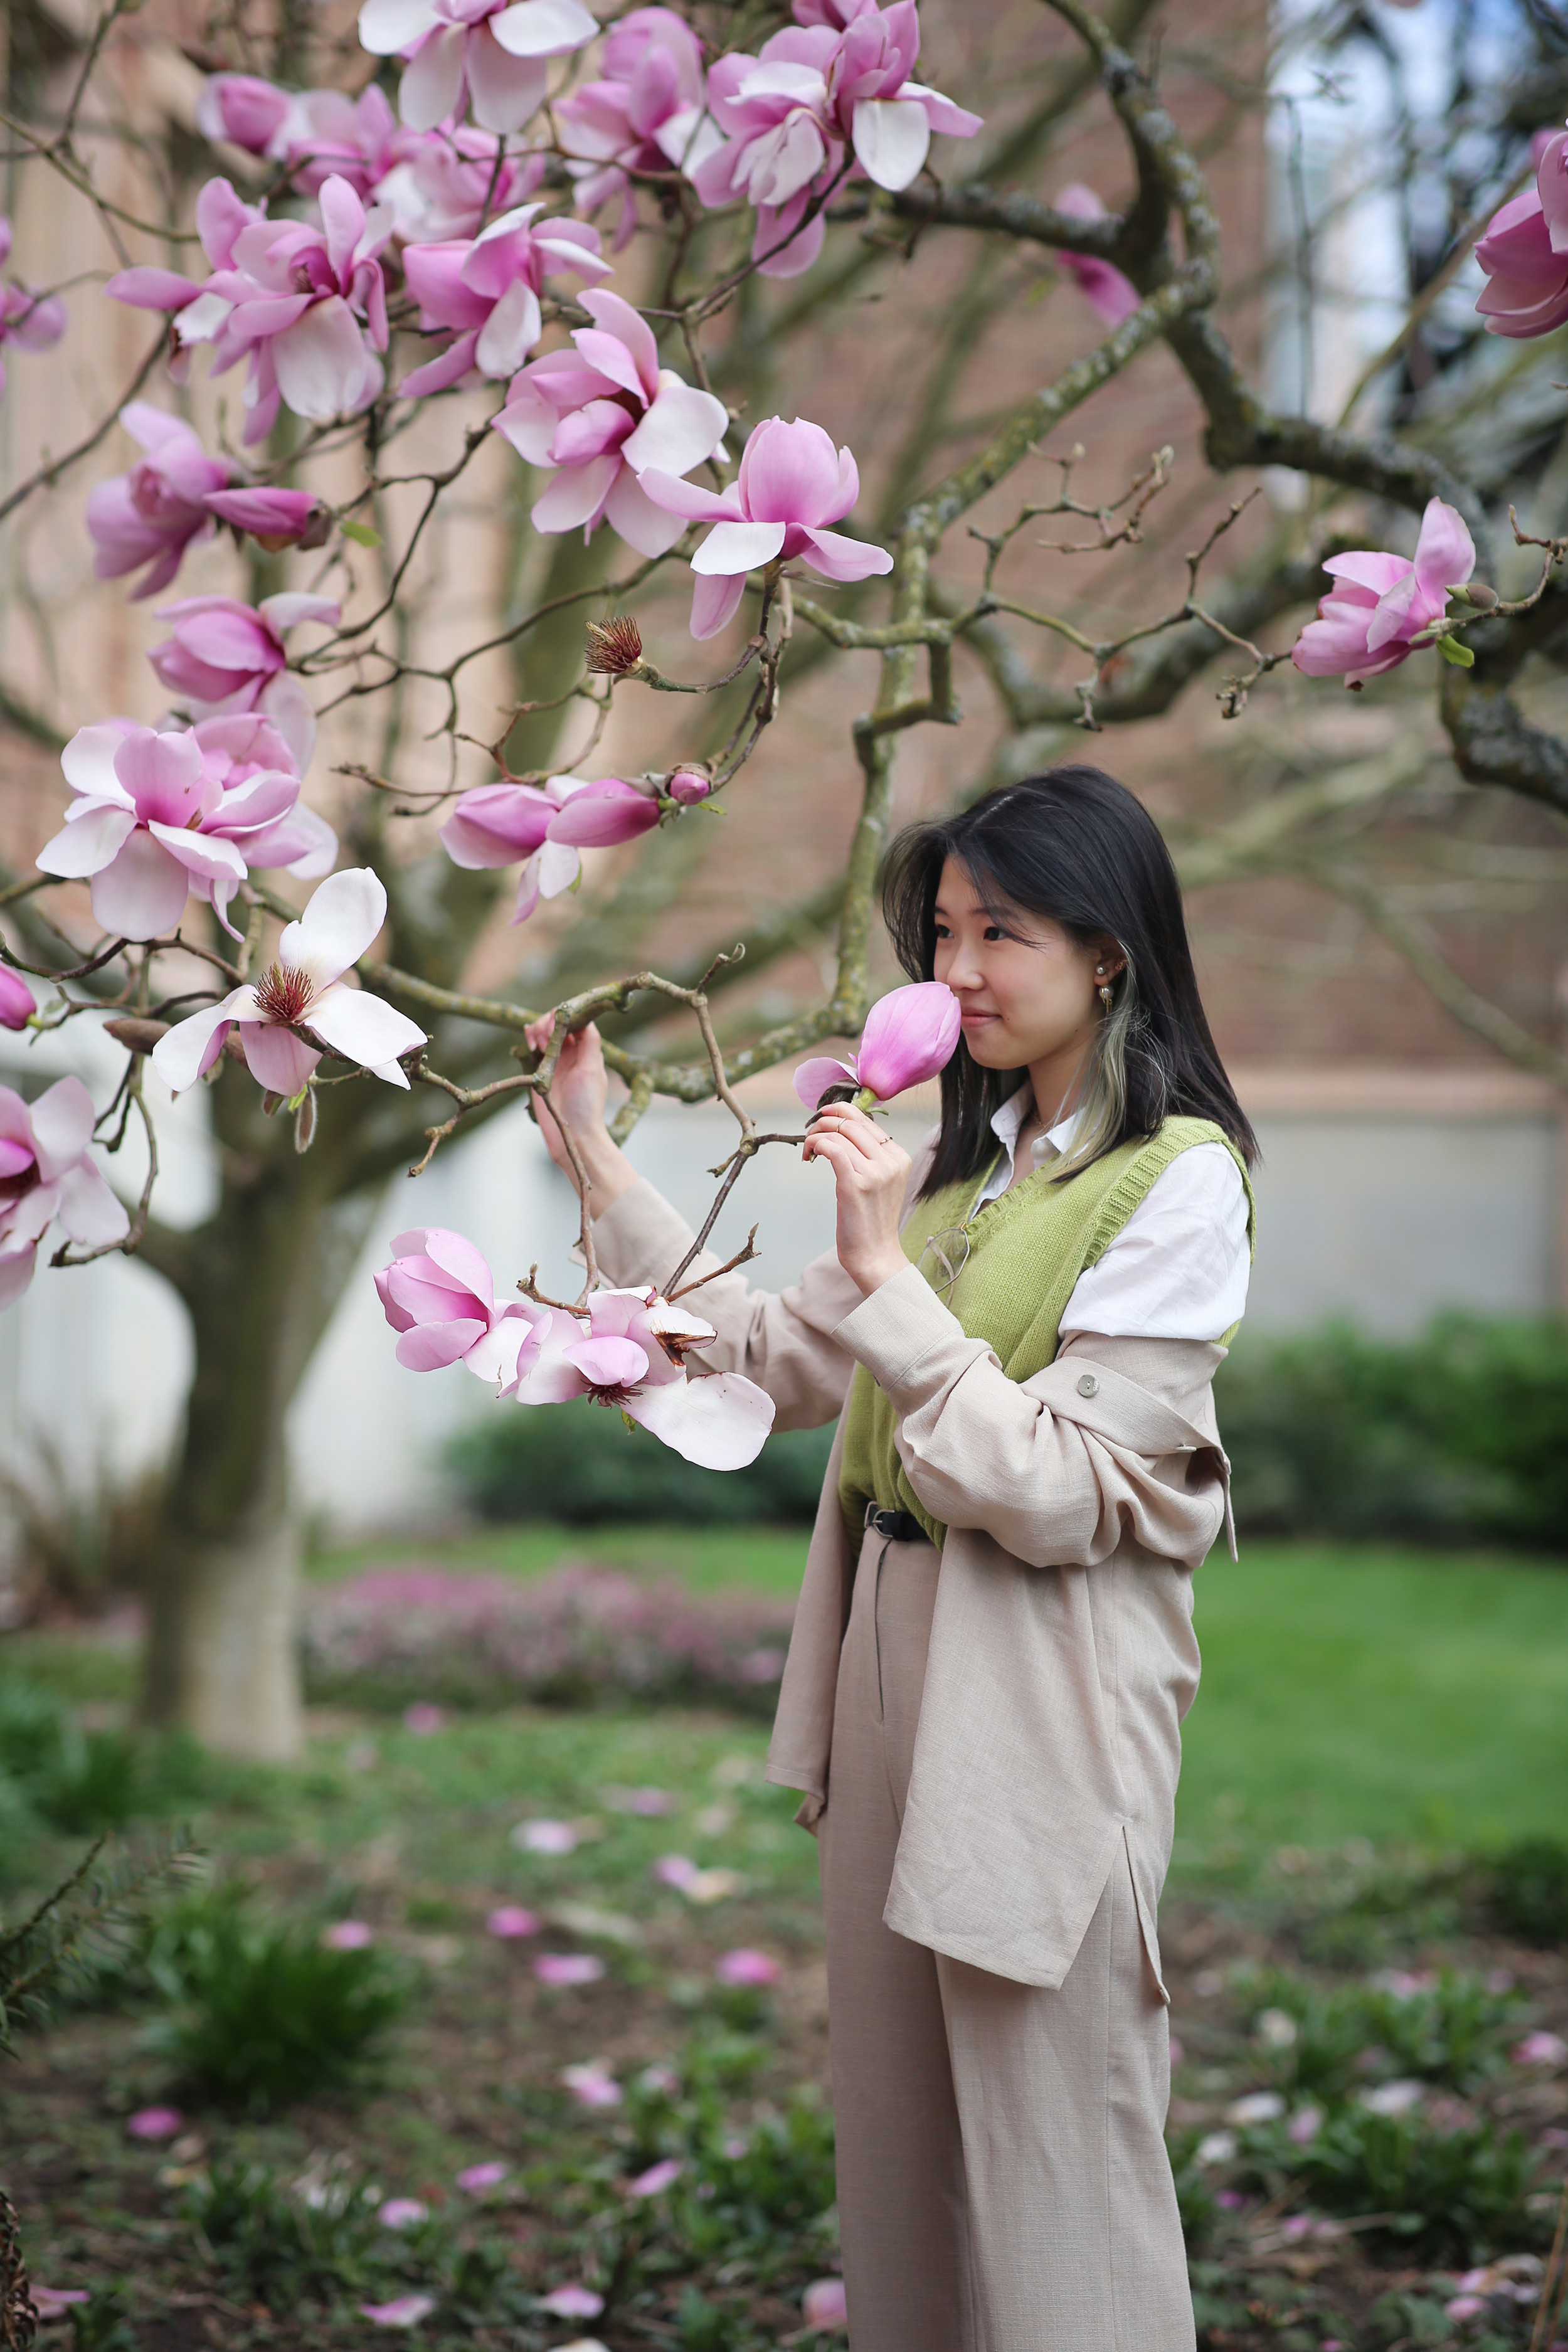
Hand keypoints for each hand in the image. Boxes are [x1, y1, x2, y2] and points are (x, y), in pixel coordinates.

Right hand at [524, 1016, 635, 1217]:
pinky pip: (532, 1050)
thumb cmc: (587, 1105)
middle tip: (542, 1037)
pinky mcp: (539, 1072)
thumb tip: (584, 1017)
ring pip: (544, 1034)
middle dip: (547, 1022)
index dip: (564, 1015)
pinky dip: (529, 1040)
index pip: (576, 1020)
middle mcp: (571, 1053)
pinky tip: (528, 1041)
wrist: (572, 1136)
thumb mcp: (593, 1070)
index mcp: (587, 1050)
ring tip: (535, 1042)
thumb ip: (589, 1043)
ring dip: (538, 1030)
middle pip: (557, 1023)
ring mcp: (554, 1061)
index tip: (555, 1022)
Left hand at [801, 1102, 911, 1296]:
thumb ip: (868, 1157)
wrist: (875, 1256)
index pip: (866, 1120)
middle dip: (824, 1121)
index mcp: (899, 1156)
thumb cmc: (871, 1221)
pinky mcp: (855, 1184)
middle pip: (851, 1122)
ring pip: (838, 1133)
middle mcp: (891, 1161)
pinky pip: (832, 1148)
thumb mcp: (878, 1182)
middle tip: (810, 1135)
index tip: (822, 1118)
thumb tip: (842, 1129)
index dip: (840, 1112)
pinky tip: (809, 1157)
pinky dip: (815, 1145)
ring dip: (815, 1135)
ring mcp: (875, 1172)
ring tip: (808, 1150)